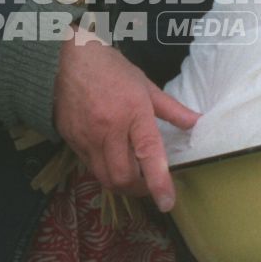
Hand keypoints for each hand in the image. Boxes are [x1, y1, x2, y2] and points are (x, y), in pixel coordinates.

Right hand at [52, 25, 198, 211]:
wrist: (63, 59)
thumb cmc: (108, 67)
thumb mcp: (144, 84)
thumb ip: (172, 109)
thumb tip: (197, 123)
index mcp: (133, 111)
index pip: (148, 154)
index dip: (158, 182)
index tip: (167, 203)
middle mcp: (108, 129)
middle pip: (123, 177)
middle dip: (139, 188)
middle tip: (149, 183)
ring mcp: (86, 137)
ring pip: (104, 177)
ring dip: (121, 183)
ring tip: (132, 174)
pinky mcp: (70, 141)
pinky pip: (90, 167)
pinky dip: (104, 170)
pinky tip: (111, 158)